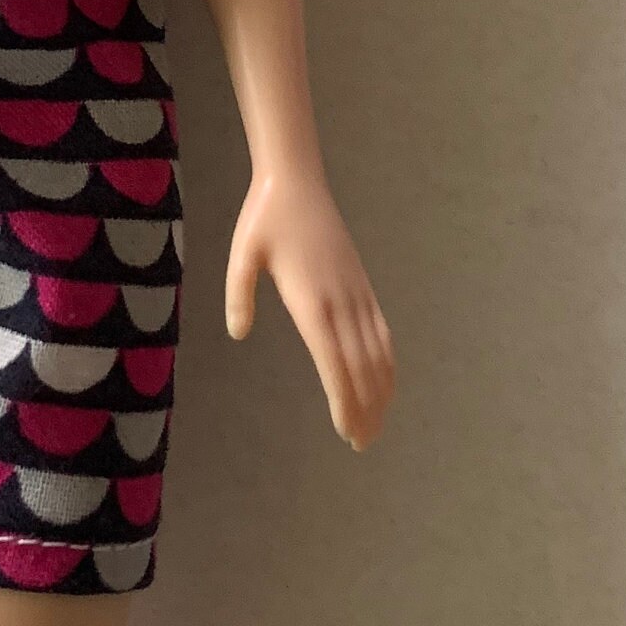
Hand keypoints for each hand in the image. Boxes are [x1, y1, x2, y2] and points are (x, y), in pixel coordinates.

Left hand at [223, 160, 395, 450]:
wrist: (297, 182)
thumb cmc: (265, 219)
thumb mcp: (241, 255)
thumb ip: (238, 295)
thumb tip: (238, 332)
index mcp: (313, 301)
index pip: (335, 364)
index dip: (345, 401)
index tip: (348, 431)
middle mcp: (341, 303)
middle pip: (361, 367)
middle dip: (365, 408)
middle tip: (362, 443)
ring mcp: (356, 294)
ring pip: (378, 352)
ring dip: (380, 390)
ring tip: (376, 423)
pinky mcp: (361, 285)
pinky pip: (382, 330)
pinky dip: (387, 360)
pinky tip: (385, 379)